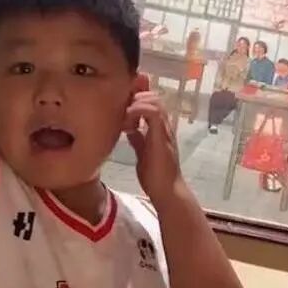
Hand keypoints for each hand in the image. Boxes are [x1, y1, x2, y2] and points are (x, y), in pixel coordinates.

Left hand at [123, 91, 182, 206]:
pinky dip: (139, 110)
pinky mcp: (162, 136)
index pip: (151, 102)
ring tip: (124, 114)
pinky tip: (127, 120)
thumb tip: (130, 130)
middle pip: (153, 97)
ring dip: (137, 102)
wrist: (166, 191)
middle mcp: (164, 126)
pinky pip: (153, 112)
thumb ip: (138, 139)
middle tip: (120, 109)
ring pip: (155, 101)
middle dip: (135, 97)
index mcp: (159, 129)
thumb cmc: (155, 176)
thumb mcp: (142, 153)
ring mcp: (165, 130)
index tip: (120, 108)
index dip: (136, 99)